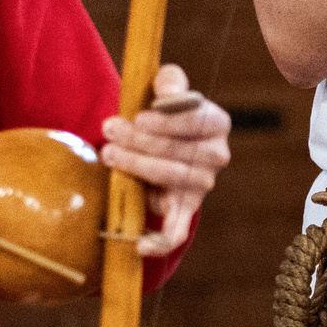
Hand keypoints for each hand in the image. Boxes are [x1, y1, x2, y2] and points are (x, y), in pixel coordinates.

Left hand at [100, 63, 233, 256]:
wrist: (163, 146)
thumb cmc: (162, 115)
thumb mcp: (166, 91)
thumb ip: (169, 82)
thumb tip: (168, 91)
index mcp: (217, 123)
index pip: (195, 121)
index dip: (167, 122)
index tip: (139, 118)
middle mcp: (217, 155)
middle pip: (178, 150)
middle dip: (139, 141)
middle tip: (110, 131)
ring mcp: (201, 185)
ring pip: (170, 178)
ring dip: (136, 166)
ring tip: (109, 154)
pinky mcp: (184, 209)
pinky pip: (176, 231)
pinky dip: (160, 242)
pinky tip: (139, 245)